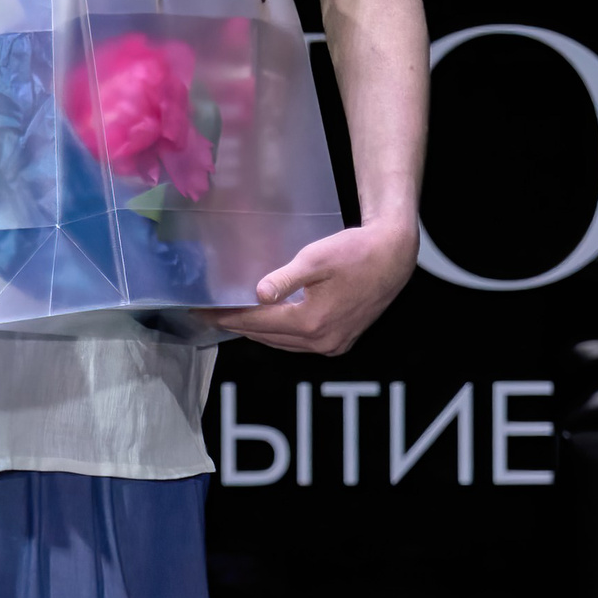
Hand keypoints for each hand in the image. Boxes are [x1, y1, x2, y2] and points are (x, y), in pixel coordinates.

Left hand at [217, 215, 417, 356]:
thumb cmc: (356, 252)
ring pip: (283, 343)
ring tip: (234, 320)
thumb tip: (258, 294)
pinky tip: (269, 323)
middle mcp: (321, 341)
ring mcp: (333, 345)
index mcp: (311, 322)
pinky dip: (280, 335)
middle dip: (238, 326)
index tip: (204, 312)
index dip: (229, 317)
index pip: (258, 324)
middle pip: (267, 337)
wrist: (394, 257)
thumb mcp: (317, 259)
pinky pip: (300, 343)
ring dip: (258, 333)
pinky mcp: (341, 341)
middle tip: (211, 315)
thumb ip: (285, 278)